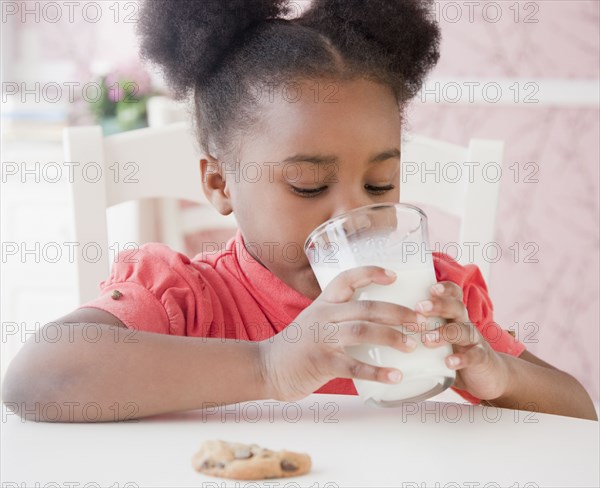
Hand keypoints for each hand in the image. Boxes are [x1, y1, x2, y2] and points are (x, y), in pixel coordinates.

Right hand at [259, 267, 420, 401]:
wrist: (266, 367)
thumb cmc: (298, 345)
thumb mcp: (315, 320)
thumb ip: (340, 317)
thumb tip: (379, 321)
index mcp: (324, 303)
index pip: (347, 278)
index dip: (371, 273)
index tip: (394, 275)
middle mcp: (323, 316)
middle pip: (366, 307)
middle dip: (398, 312)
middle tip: (421, 321)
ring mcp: (321, 339)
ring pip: (362, 331)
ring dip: (392, 337)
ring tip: (412, 345)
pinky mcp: (321, 362)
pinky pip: (354, 366)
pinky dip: (377, 371)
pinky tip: (395, 376)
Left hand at [416, 281, 510, 399]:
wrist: (489, 376)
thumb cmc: (454, 352)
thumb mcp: (438, 337)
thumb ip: (417, 330)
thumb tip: (384, 326)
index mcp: (453, 315)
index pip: (452, 294)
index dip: (444, 288)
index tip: (430, 288)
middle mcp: (464, 323)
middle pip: (456, 307)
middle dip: (438, 305)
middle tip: (419, 308)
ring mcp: (473, 340)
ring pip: (463, 330)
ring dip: (444, 333)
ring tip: (426, 339)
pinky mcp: (480, 359)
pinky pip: (473, 355)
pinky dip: (461, 358)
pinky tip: (449, 362)